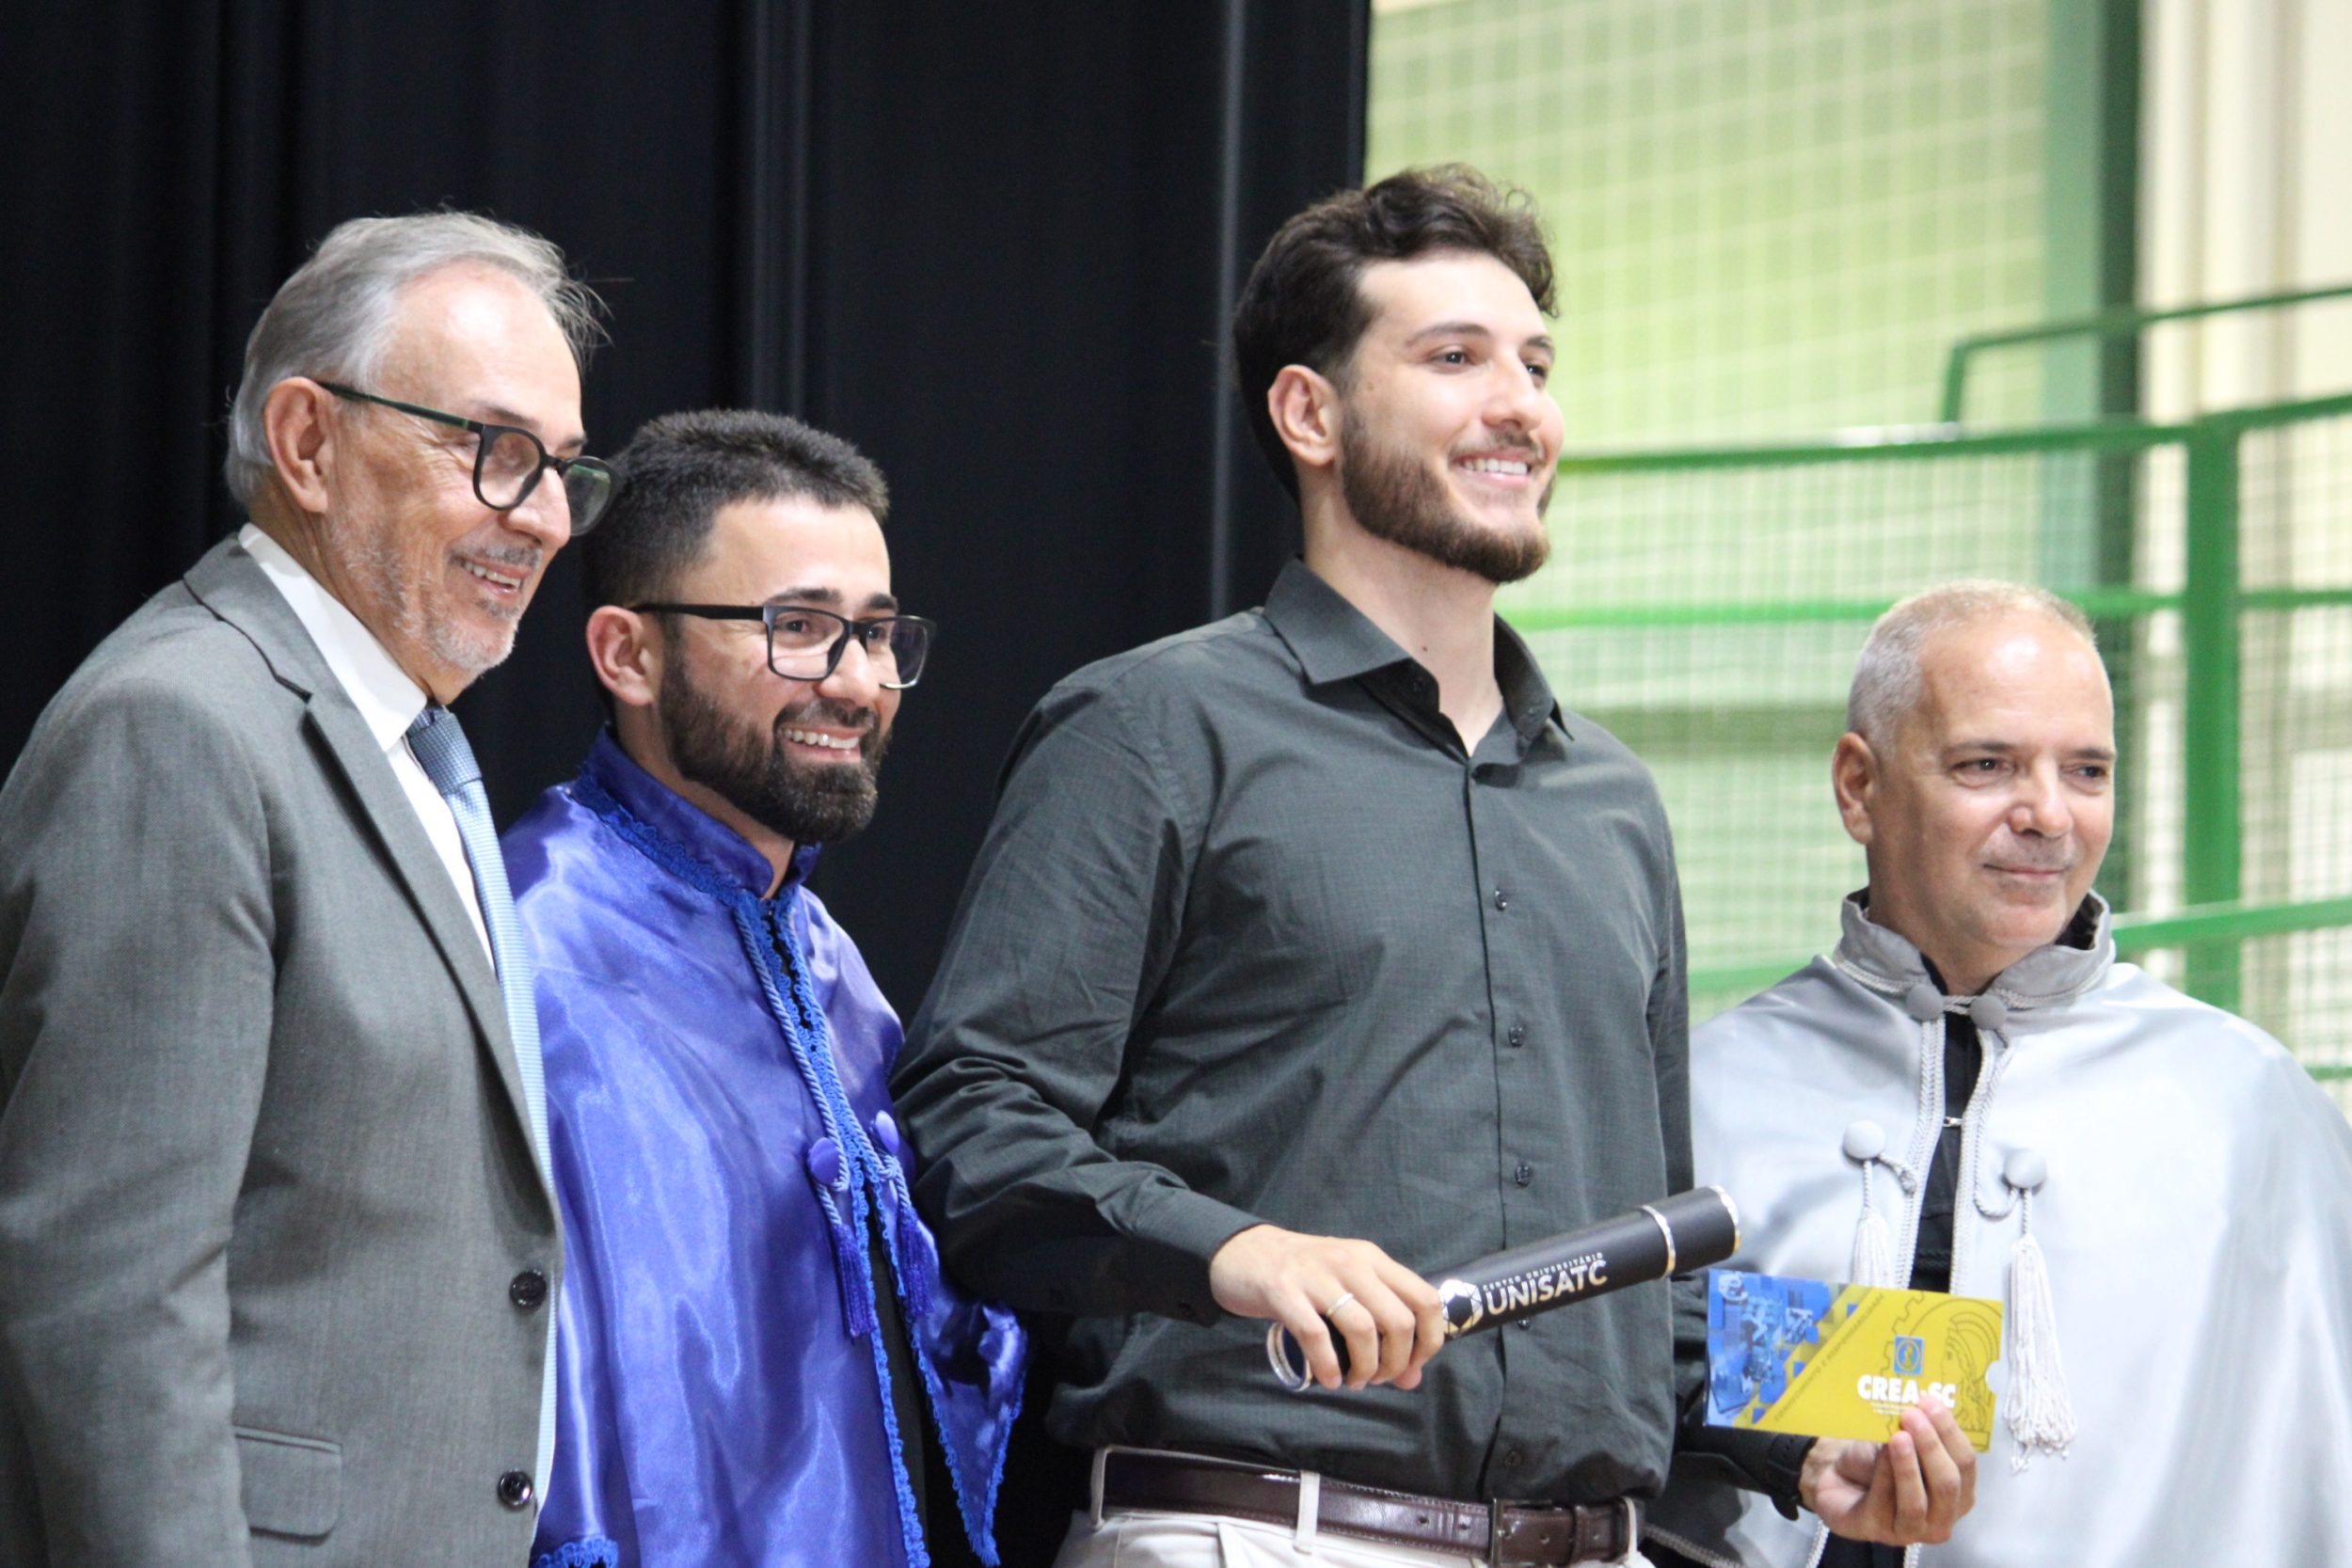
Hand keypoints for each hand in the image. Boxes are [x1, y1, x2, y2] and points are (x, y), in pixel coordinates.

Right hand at [1207, 1224, 1447, 1390]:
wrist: (1243, 1252)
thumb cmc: (1302, 1275)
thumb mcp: (1347, 1287)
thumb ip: (1381, 1324)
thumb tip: (1411, 1378)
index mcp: (1373, 1259)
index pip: (1425, 1299)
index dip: (1428, 1341)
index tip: (1412, 1365)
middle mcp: (1351, 1262)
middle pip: (1398, 1320)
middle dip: (1395, 1362)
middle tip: (1378, 1378)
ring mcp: (1317, 1275)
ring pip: (1363, 1329)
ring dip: (1365, 1368)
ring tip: (1354, 1381)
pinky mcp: (1284, 1291)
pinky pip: (1316, 1335)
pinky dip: (1328, 1366)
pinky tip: (1328, 1379)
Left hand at [1801, 1398, 1976, 1544]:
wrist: (1837, 1477)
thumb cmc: (1878, 1459)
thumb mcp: (1902, 1439)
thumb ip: (1917, 1429)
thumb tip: (1922, 1404)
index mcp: (1958, 1493)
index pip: (1966, 1464)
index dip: (1950, 1431)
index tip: (1929, 1401)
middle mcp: (1941, 1517)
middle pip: (1947, 1484)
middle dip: (1931, 1446)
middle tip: (1912, 1415)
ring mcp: (1911, 1530)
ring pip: (1918, 1502)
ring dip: (1909, 1466)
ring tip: (1898, 1436)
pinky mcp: (1878, 1531)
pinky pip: (1885, 1505)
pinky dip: (1885, 1476)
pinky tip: (1881, 1453)